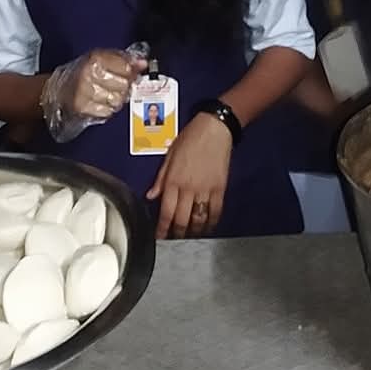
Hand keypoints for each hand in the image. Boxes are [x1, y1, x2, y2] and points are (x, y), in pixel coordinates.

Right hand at [40, 50, 146, 142]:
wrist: (58, 89)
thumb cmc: (82, 73)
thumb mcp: (101, 59)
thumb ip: (124, 60)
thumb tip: (143, 64)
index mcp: (95, 58)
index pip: (127, 67)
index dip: (131, 73)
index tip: (129, 74)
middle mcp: (89, 74)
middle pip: (124, 85)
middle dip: (124, 88)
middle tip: (116, 86)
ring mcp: (85, 92)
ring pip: (117, 101)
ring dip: (116, 100)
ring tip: (107, 95)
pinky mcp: (82, 108)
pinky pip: (107, 112)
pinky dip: (107, 110)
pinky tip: (100, 103)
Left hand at [147, 112, 233, 237]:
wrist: (214, 129)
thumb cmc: (189, 139)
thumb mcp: (169, 156)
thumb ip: (160, 179)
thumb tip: (150, 196)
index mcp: (173, 180)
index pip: (166, 212)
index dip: (162, 228)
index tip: (159, 237)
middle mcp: (188, 188)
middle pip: (182, 220)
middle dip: (177, 234)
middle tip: (174, 240)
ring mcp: (205, 190)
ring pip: (199, 219)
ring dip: (194, 232)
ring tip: (190, 237)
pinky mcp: (220, 189)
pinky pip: (215, 211)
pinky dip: (212, 223)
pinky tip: (208, 227)